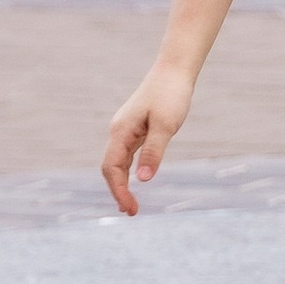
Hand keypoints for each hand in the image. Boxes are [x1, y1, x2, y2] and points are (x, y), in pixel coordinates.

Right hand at [100, 59, 194, 212]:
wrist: (174, 71)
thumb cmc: (171, 95)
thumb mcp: (166, 125)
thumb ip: (154, 152)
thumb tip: (143, 180)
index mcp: (121, 131)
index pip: (112, 168)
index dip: (118, 190)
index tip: (129, 209)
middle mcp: (119, 131)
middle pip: (111, 168)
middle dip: (118, 191)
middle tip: (132, 212)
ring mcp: (127, 130)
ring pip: (118, 162)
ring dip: (122, 184)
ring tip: (131, 204)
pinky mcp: (136, 129)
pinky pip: (127, 155)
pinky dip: (128, 171)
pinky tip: (137, 180)